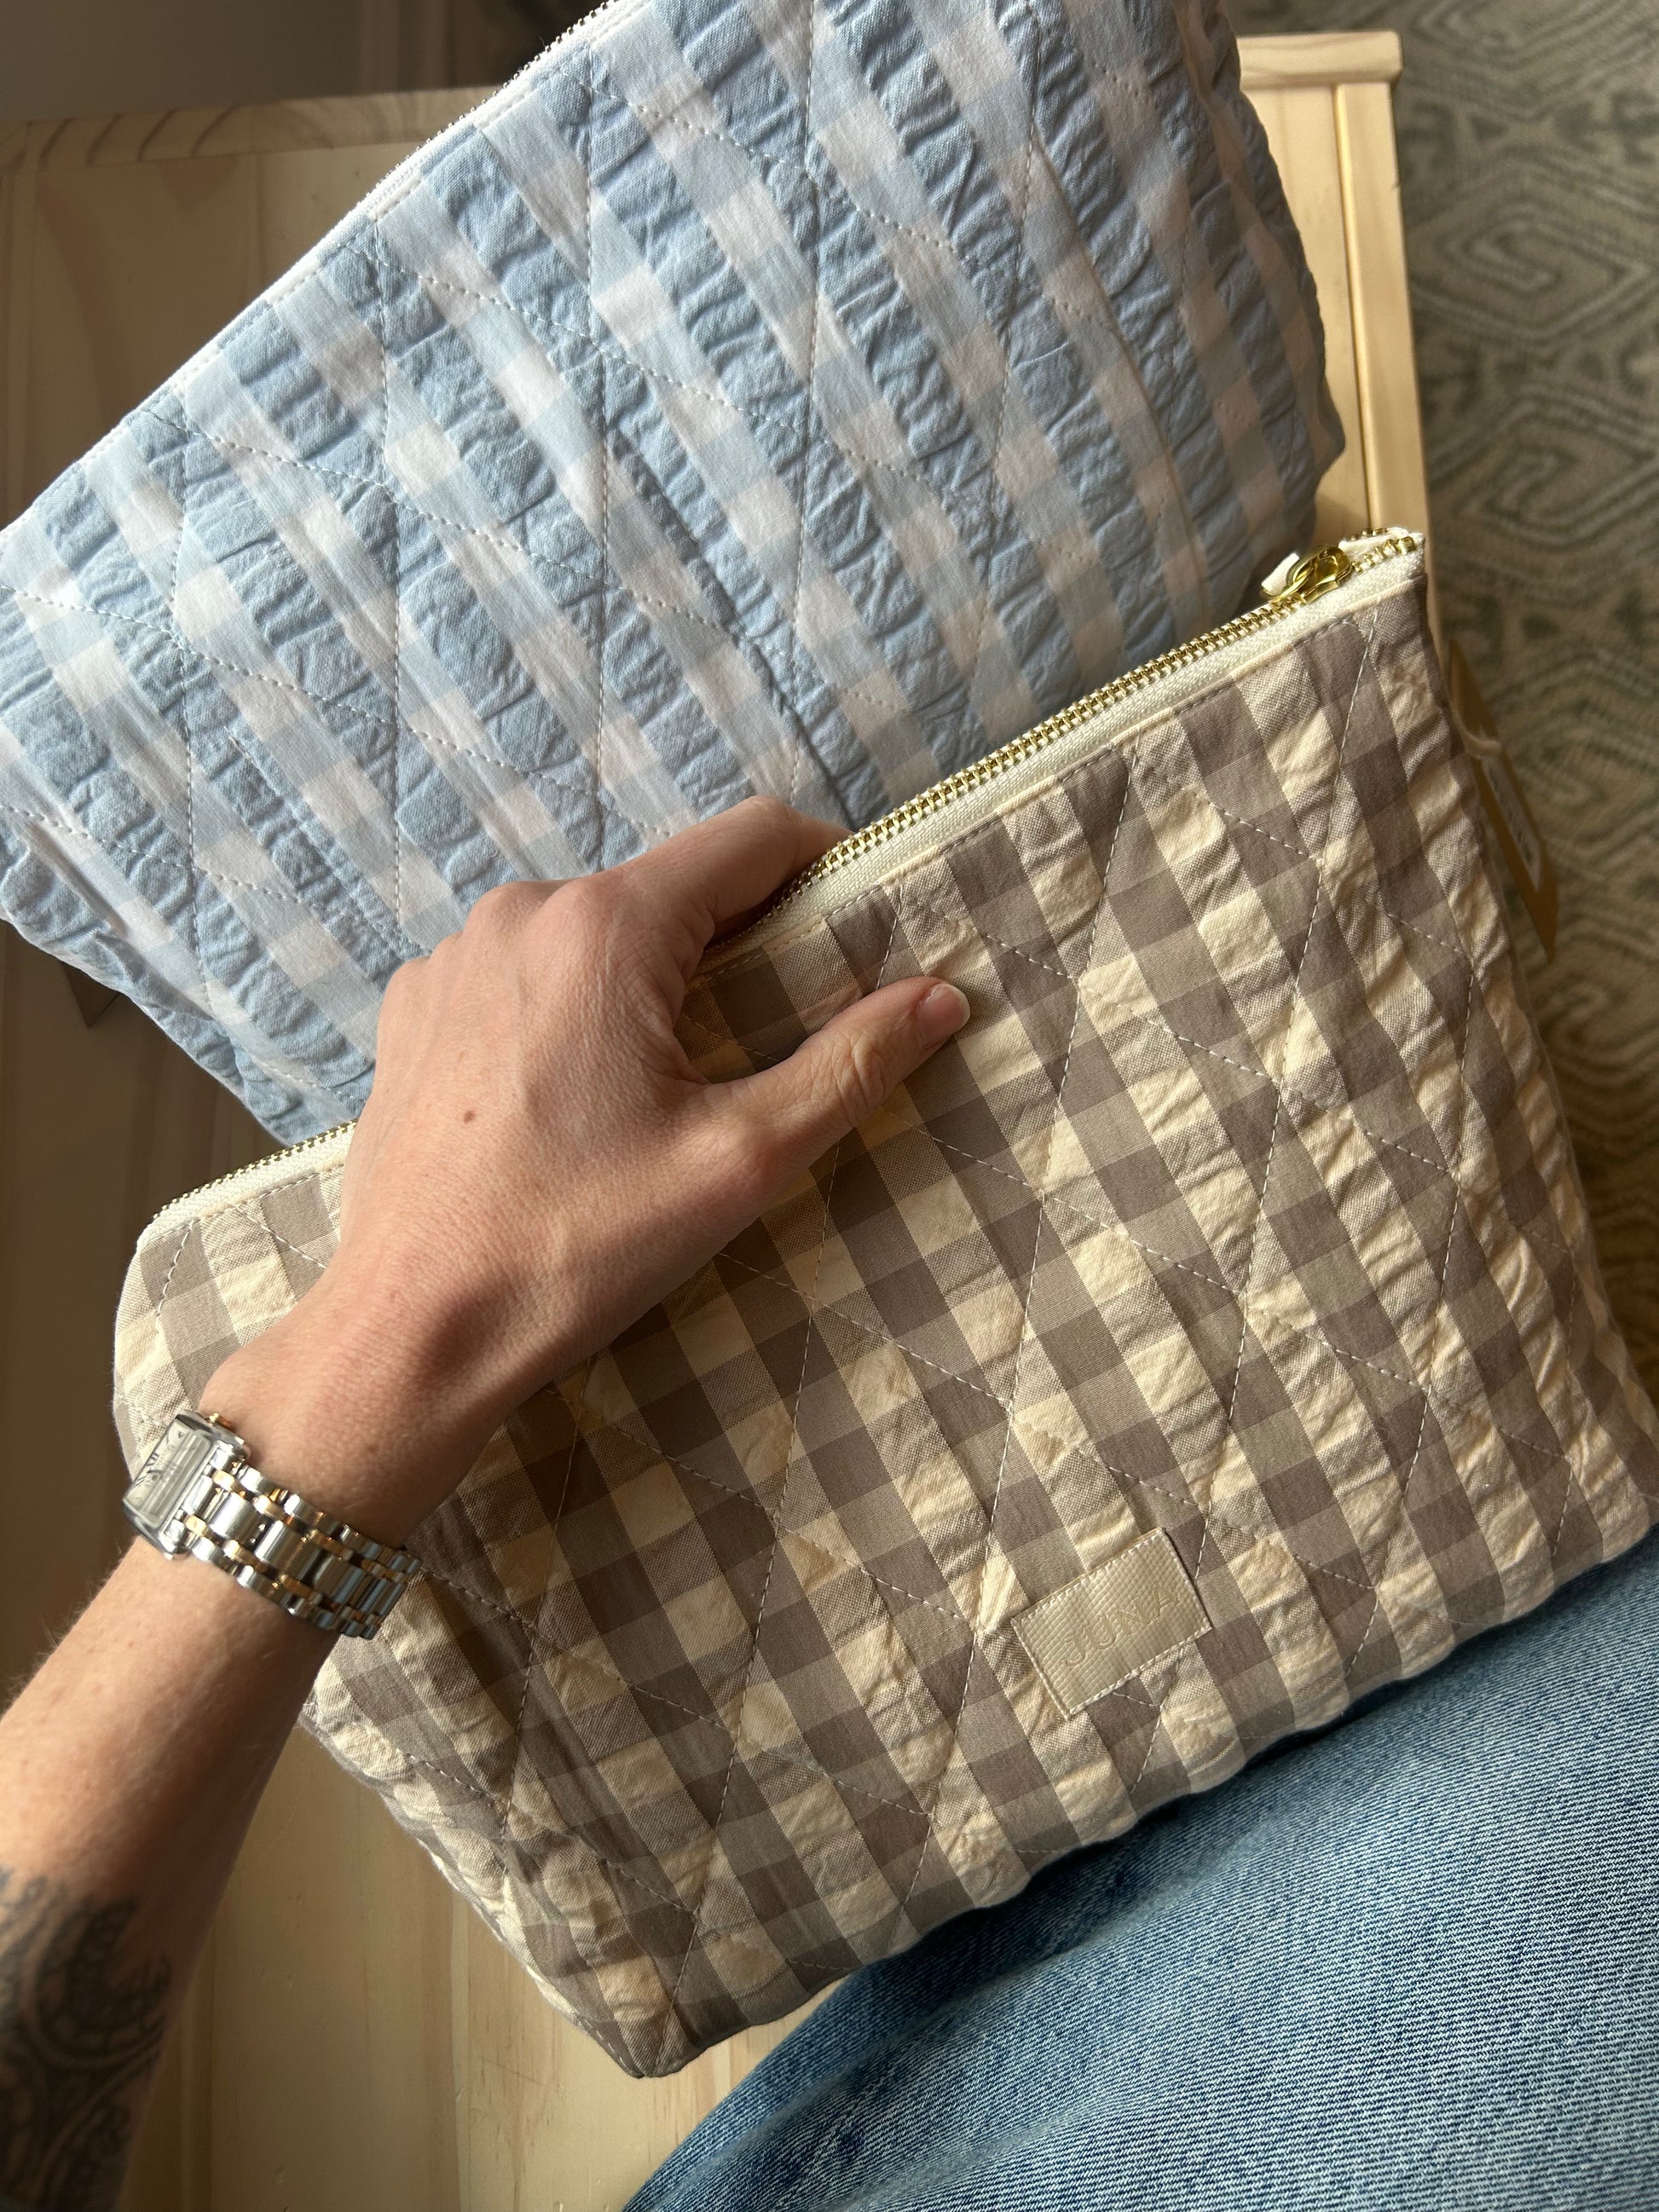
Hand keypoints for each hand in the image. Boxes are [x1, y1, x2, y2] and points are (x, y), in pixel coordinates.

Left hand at [202, 798, 967, 1539]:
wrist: (408, 1331)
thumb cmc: (574, 1247)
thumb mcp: (739, 1163)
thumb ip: (848, 1065)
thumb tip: (938, 998)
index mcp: (606, 927)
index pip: (752, 837)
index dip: (825, 869)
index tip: (861, 931)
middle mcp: (520, 912)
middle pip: (672, 886)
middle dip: (738, 942)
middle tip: (774, 1037)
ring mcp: (453, 956)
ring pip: (594, 931)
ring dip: (649, 979)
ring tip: (668, 1086)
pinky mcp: (413, 1007)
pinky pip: (522, 974)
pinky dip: (569, 1010)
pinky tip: (574, 1103)